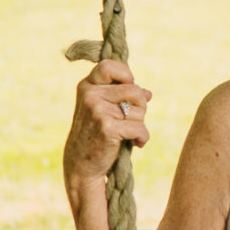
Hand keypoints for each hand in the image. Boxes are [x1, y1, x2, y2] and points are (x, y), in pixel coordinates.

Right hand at [64, 59, 151, 188]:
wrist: (81, 163)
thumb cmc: (95, 133)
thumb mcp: (103, 109)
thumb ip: (123, 97)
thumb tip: (148, 93)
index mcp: (87, 86)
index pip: (110, 66)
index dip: (126, 75)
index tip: (127, 88)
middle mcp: (91, 95)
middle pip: (135, 90)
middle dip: (140, 106)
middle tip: (131, 119)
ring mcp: (98, 111)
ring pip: (140, 110)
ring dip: (140, 124)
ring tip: (127, 133)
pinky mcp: (108, 128)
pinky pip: (140, 128)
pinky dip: (142, 138)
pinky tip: (136, 143)